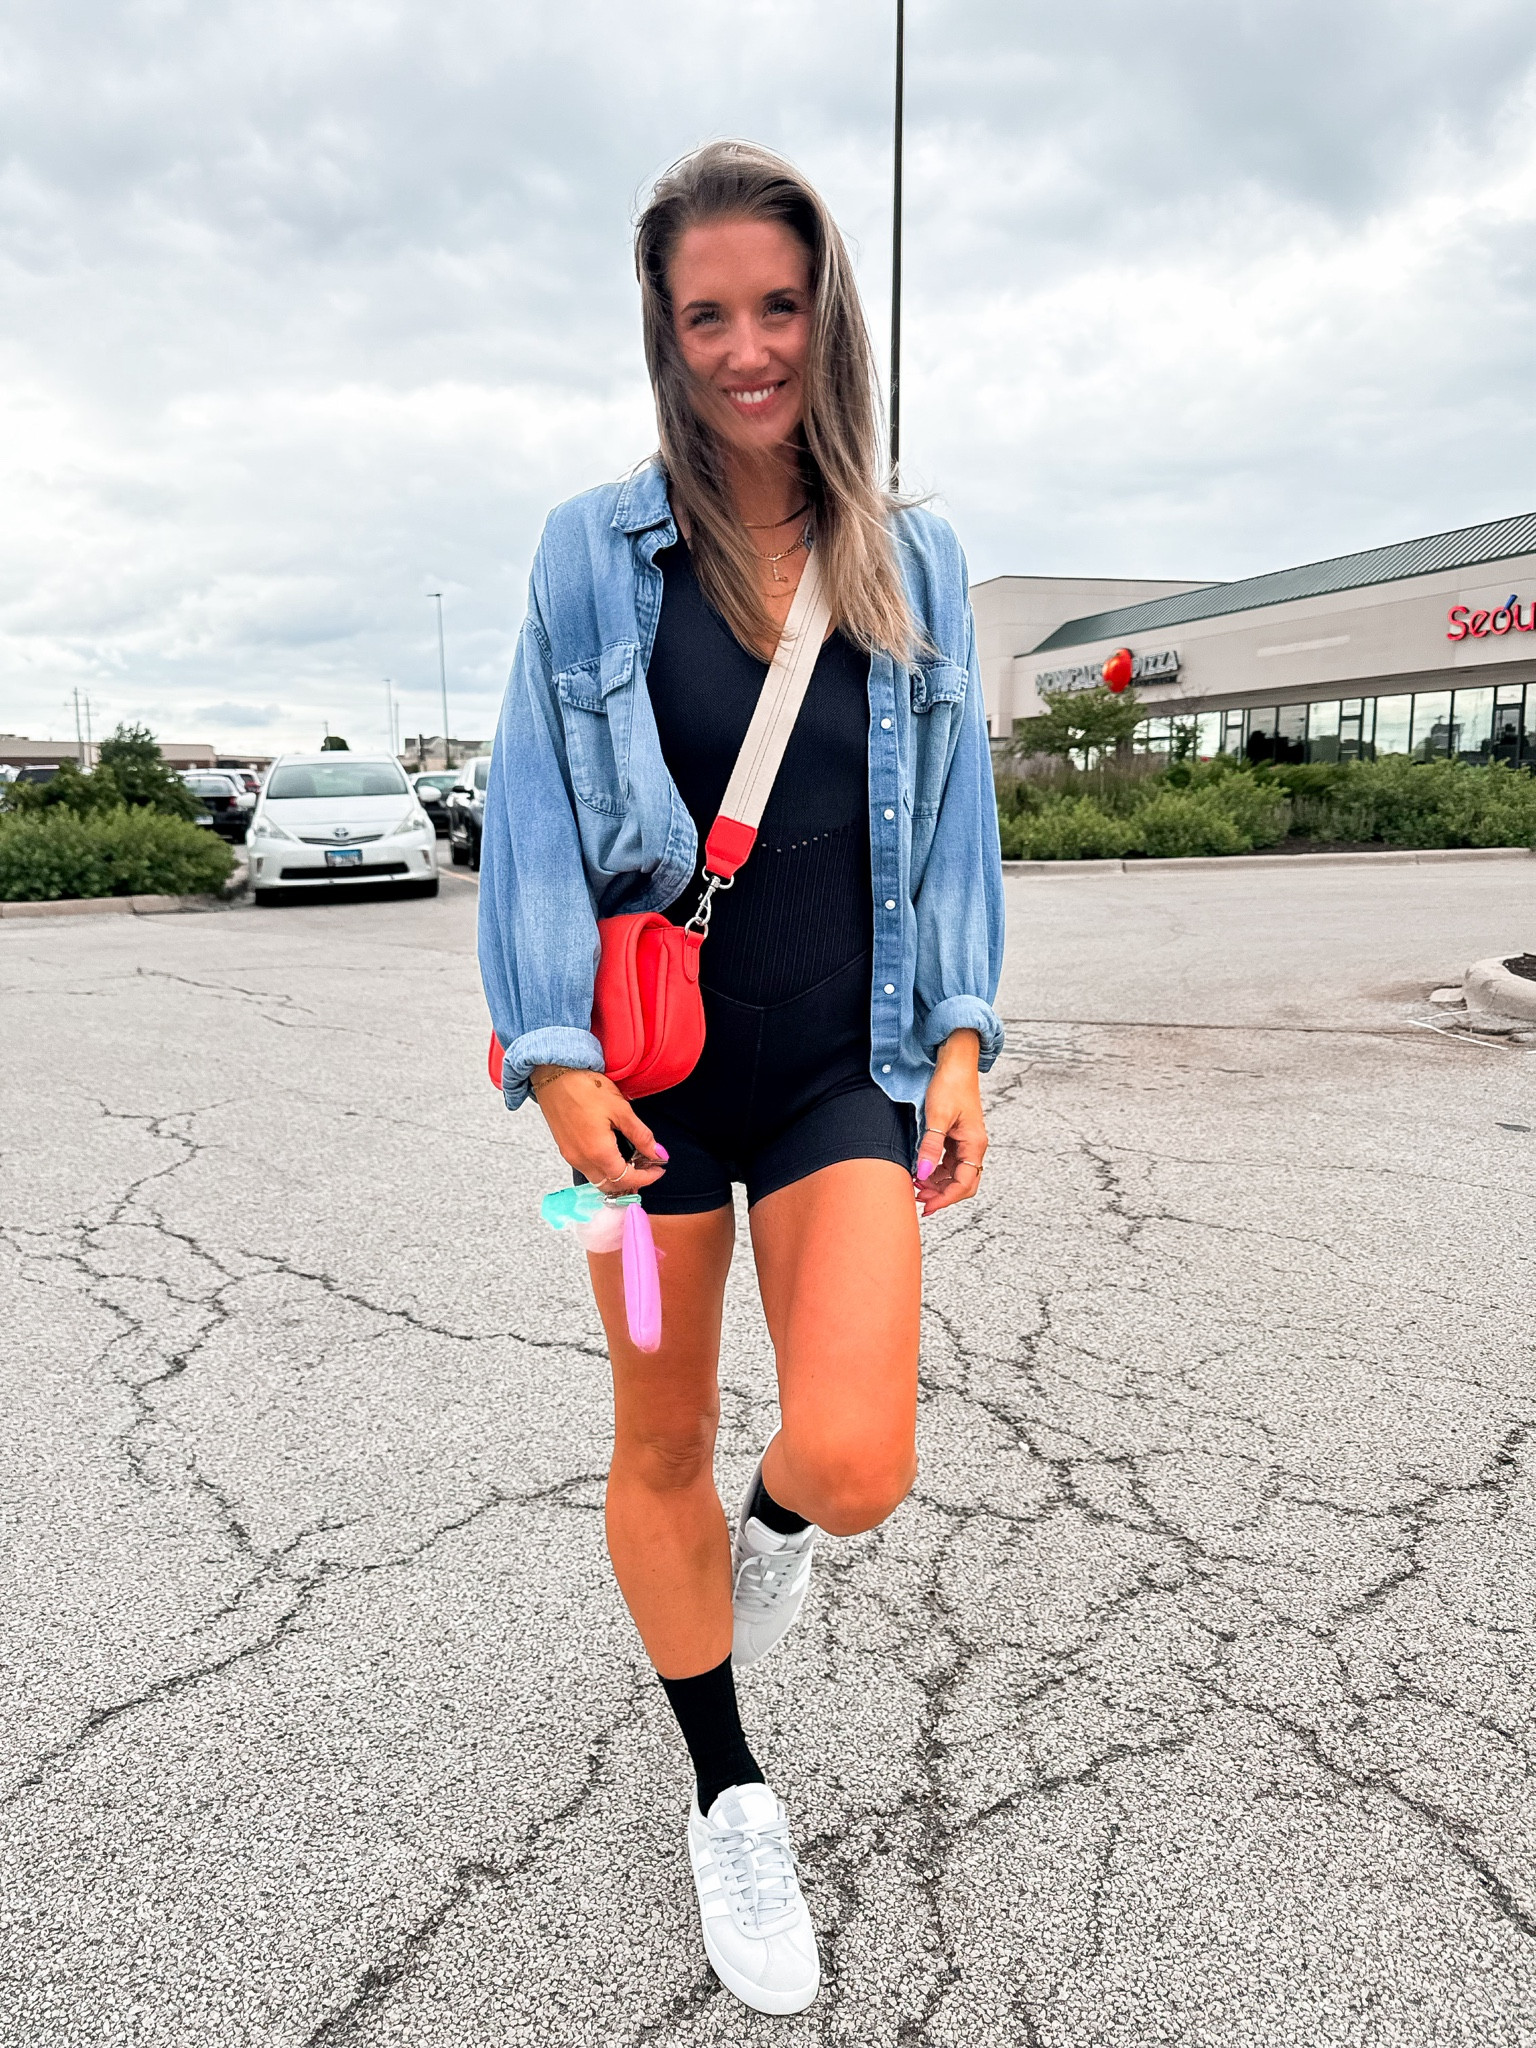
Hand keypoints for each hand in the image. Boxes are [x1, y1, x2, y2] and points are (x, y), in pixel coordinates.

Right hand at [530, 1066, 667, 1195]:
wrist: (553, 1074)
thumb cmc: (585, 1087)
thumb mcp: (620, 1109)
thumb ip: (641, 1135)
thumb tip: (658, 1153)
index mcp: (598, 1152)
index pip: (627, 1179)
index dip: (647, 1178)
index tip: (658, 1169)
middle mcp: (582, 1160)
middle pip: (610, 1187)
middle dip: (631, 1182)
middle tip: (647, 1168)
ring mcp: (571, 1155)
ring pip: (597, 1179)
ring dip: (616, 1177)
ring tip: (632, 1161)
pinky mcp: (565, 1148)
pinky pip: (587, 1169)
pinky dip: (603, 1168)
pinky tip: (612, 1153)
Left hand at [913, 1030, 986, 1216]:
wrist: (955, 1061)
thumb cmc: (950, 1084)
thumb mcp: (936, 1117)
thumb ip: (930, 1147)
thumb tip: (922, 1173)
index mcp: (974, 1144)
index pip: (964, 1183)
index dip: (946, 1199)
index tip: (927, 1206)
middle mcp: (973, 1146)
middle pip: (963, 1183)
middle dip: (942, 1195)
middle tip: (919, 1199)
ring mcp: (965, 1142)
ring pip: (955, 1174)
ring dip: (937, 1184)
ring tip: (916, 1185)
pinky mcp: (956, 1136)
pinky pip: (949, 1163)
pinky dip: (936, 1171)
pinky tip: (921, 1171)